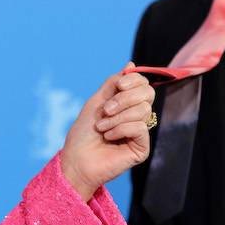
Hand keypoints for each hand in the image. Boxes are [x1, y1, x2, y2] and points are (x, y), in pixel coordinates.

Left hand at [59, 62, 153, 201]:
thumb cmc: (83, 133)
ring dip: (117, 117)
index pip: (143, 84)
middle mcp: (137, 117)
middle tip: (105, 110)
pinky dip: (120, 129)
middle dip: (125, 98)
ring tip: (101, 127)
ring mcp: (141, 132)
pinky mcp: (142, 148)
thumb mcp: (97, 101)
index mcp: (128, 104)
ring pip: (143, 110)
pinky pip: (139, 127)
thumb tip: (131, 65)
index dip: (134, 80)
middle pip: (148, 94)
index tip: (118, 85)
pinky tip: (108, 136)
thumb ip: (113, 83)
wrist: (76, 159)